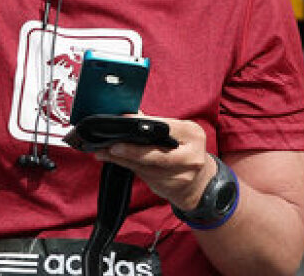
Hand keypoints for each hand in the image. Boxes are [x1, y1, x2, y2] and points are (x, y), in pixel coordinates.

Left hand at [92, 115, 217, 210]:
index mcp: (193, 135)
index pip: (166, 127)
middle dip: (132, 151)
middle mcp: (191, 157)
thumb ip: (155, 124)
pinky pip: (143, 175)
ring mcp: (182, 175)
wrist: (199, 182)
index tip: (124, 120)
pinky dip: (126, 166)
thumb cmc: (182, 149)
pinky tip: (112, 159)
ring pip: (145, 167)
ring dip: (121, 159)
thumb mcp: (177, 132)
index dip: (144, 124)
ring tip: (103, 151)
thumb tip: (129, 114)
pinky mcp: (170, 188)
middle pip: (157, 154)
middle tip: (112, 146)